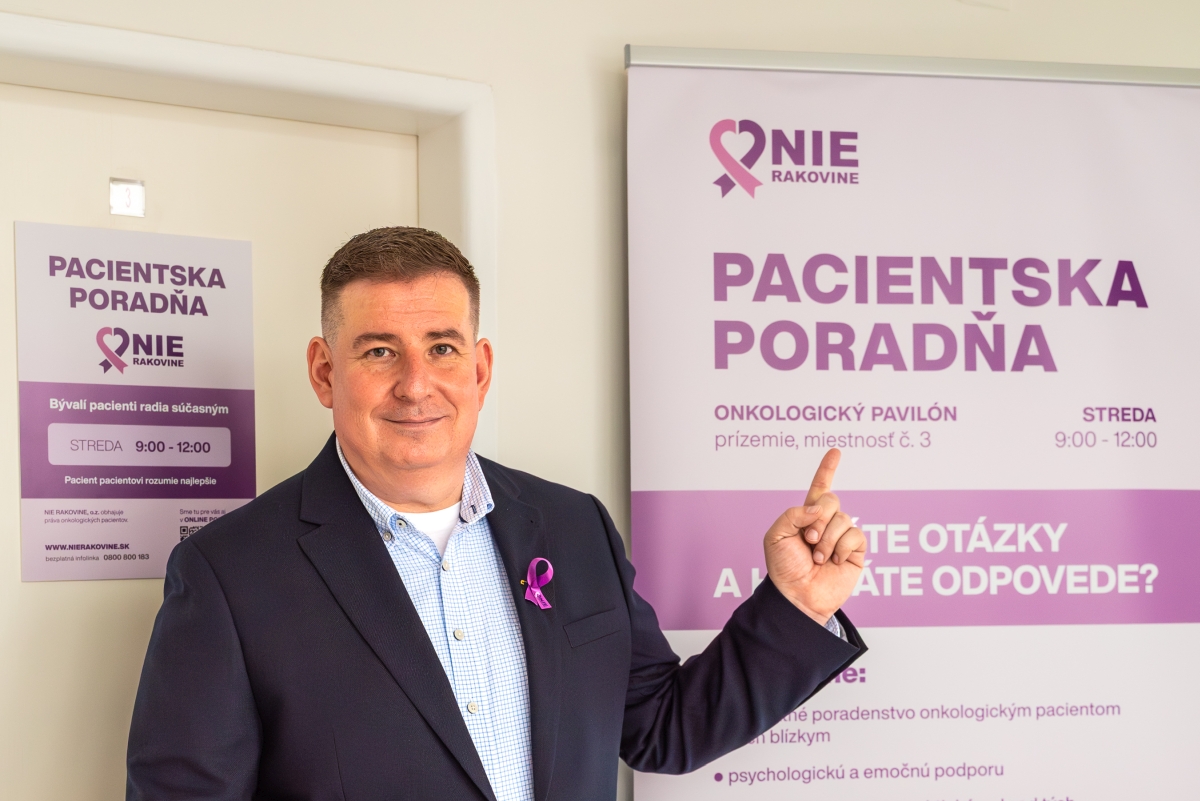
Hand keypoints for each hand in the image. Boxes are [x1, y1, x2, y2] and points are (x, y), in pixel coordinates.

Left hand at [763, 449, 865, 624]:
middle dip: (819, 519)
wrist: (797, 595)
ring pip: (843, 519)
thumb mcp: (776, 535)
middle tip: (809, 541)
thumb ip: (793, 514)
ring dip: (828, 540)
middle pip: (832, 500)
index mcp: (806, 516)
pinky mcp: (855, 551)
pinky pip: (856, 535)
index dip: (827, 469)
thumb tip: (818, 508)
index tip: (835, 451)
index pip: (819, 487)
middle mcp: (826, 523)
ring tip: (818, 558)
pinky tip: (834, 561)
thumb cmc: (783, 568)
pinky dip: (842, 547)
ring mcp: (842, 536)